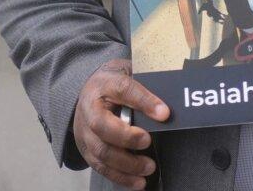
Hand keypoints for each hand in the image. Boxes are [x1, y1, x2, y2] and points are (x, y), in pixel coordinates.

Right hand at [72, 58, 169, 188]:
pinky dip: (120, 177)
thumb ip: (146, 85)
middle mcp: (90, 108)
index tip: (164, 113)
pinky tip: (138, 182)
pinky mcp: (86, 150)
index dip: (144, 101)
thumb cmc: (114, 83)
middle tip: (148, 141)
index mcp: (104, 84)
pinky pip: (101, 167)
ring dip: (126, 164)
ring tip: (149, 167)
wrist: (89, 91)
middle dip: (127, 138)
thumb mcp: (128, 73)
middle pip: (102, 126)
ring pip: (101, 151)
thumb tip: (168, 104)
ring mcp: (85, 131)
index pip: (123, 89)